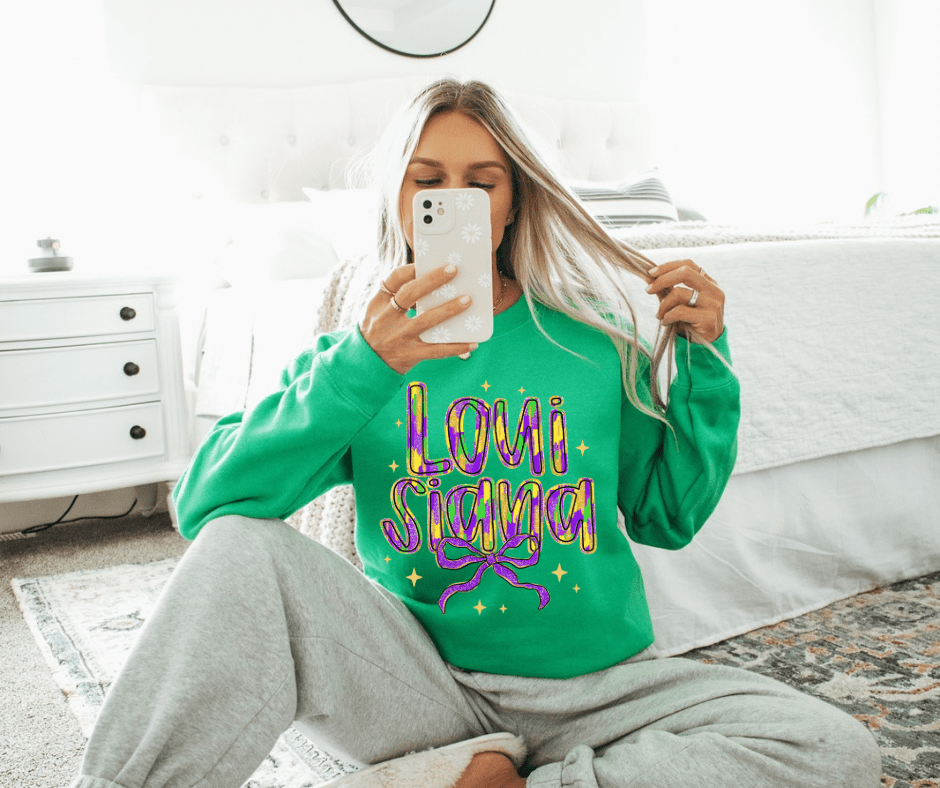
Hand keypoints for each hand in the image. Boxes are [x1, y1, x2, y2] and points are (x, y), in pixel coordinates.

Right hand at [360, 263, 476, 374]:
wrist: (365, 365)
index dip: (411, 268)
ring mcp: (398, 338)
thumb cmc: (379, 331)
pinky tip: (473, 342)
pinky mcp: (410, 355)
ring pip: (425, 320)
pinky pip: (436, 350)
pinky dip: (456, 347)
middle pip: (409, 294)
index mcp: (378, 303)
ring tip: (468, 300)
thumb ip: (396, 296)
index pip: (393, 279)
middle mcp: (386, 319)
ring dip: (449, 309)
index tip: (428, 260)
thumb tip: (433, 280)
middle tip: (454, 269)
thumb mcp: (377, 311)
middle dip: (432, 280)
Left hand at [646, 259, 724, 342]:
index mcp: (709, 282)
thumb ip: (668, 289)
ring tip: (659, 315)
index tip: (650, 273)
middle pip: (685, 273)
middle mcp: (714, 290)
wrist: (706, 347)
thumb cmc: (691, 323)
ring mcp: (713, 304)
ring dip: (663, 305)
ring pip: (679, 293)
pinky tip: (666, 322)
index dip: (668, 266)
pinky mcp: (709, 318)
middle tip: (648, 290)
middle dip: (662, 279)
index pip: (688, 264)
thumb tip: (648, 277)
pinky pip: (679, 311)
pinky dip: (667, 317)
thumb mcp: (680, 303)